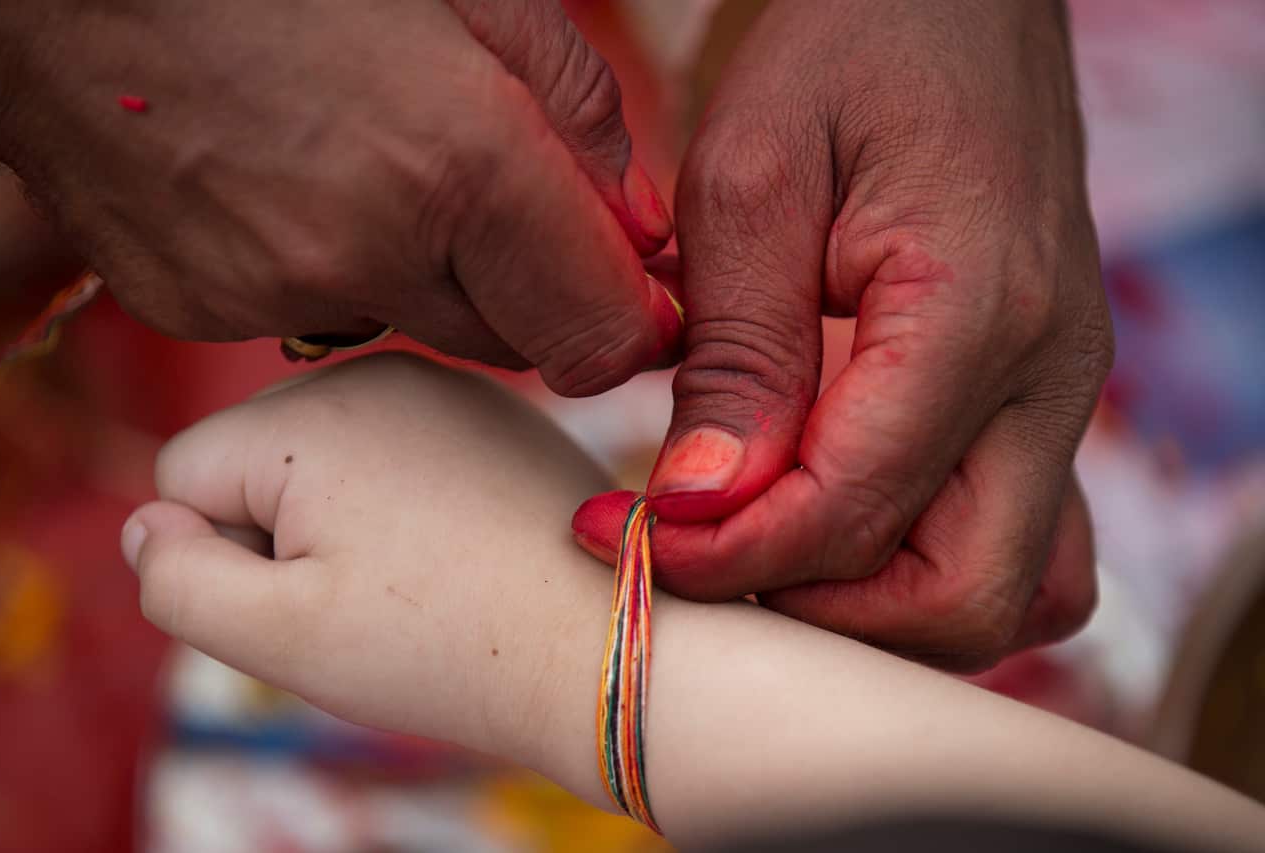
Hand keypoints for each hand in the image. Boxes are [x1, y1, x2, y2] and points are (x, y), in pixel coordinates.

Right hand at [0, 0, 679, 395]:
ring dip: (432, 277)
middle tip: (496, 204)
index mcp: (459, 165)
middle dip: (532, 291)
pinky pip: (324, 319)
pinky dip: (339, 272)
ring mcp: (275, 290)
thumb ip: (579, 114)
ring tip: (377, 172)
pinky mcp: (202, 307)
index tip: (626, 289)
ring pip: (421, 332)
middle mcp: (370, 251)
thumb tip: (635, 225)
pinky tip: (297, 191)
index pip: (601, 338)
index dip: (627, 323)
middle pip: (518, 346)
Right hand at [120, 353, 614, 760]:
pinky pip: (397, 450)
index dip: (223, 557)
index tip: (313, 596)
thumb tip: (150, 525)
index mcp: (307, 414)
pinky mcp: (490, 411)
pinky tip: (458, 548)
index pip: (183, 475)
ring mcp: (442, 384)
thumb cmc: (445, 645)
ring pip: (324, 455)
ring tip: (418, 574)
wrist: (612, 644)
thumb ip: (173, 579)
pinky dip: (405, 501)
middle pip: (254, 457)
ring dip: (342, 518)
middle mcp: (374, 372)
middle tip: (370, 592)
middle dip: (281, 531)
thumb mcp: (276, 635)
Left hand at [574, 0, 1112, 669]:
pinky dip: (920, 567)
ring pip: (1002, 593)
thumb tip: (703, 504)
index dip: (727, 554)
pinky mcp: (1038, 400)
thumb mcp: (754, 176)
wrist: (955, 2)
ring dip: (876, 608)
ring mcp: (1059, 400)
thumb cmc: (853, 50)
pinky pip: (1015, 543)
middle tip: (696, 558)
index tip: (625, 541)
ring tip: (762, 549)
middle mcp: (1049, 382)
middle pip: (958, 599)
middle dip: (812, 610)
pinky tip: (835, 522)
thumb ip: (740, 353)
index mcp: (978, 318)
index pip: (851, 511)